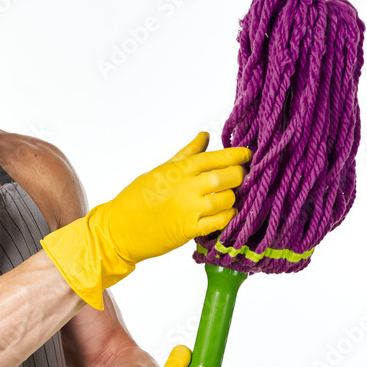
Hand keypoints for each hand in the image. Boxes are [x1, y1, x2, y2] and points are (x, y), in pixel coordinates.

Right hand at [40, 133, 249, 308]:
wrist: (119, 229)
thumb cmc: (136, 198)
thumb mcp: (161, 170)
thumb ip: (187, 154)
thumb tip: (204, 136)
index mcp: (179, 169)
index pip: (216, 157)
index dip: (237, 155)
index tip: (248, 154)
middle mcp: (187, 187)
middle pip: (228, 177)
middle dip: (240, 176)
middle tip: (241, 176)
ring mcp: (190, 209)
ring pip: (228, 199)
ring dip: (233, 197)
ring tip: (230, 196)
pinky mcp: (191, 230)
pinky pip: (220, 221)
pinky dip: (227, 216)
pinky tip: (225, 213)